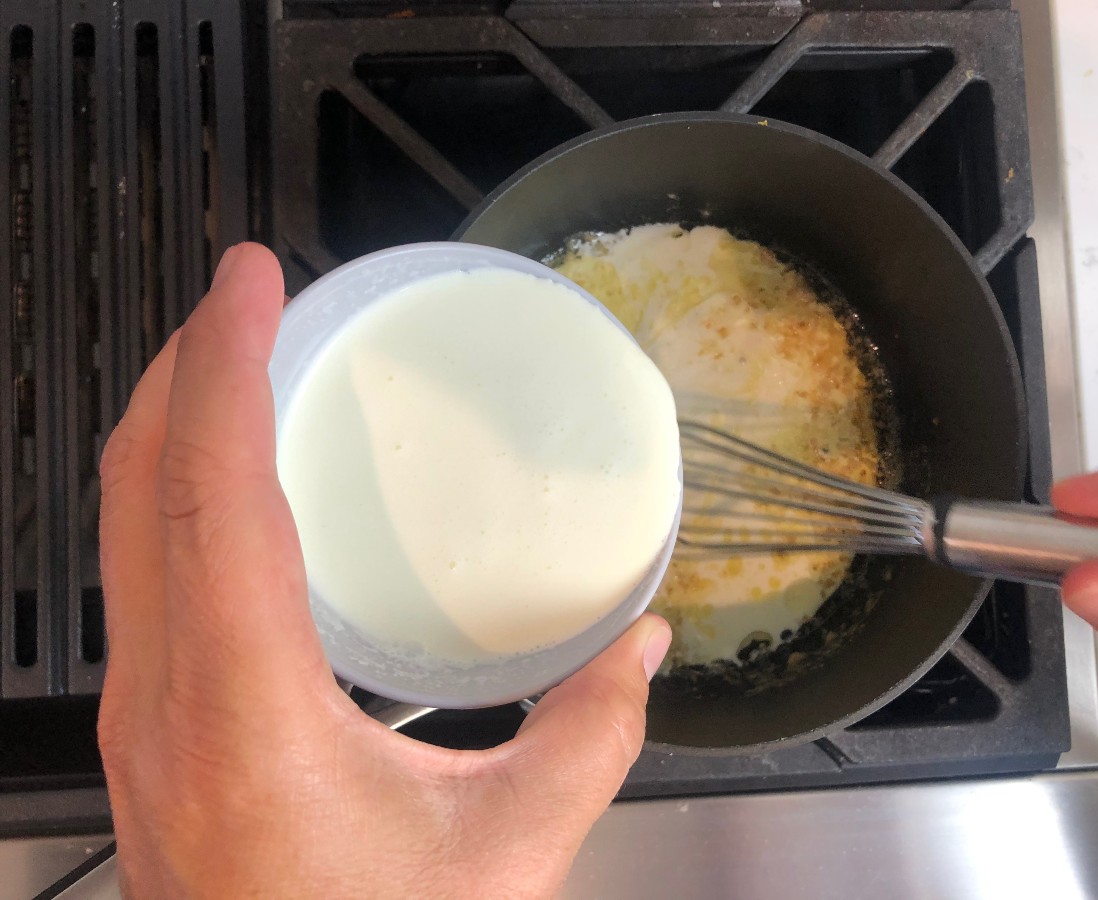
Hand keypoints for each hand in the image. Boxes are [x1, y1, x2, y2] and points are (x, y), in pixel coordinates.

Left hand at [97, 243, 672, 898]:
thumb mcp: (507, 854)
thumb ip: (590, 737)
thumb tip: (641, 648)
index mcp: (244, 711)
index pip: (208, 494)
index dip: (224, 365)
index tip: (249, 279)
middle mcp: (164, 703)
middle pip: (137, 485)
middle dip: (185, 364)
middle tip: (249, 295)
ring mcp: (140, 720)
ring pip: (123, 528)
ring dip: (171, 425)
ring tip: (238, 365)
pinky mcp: (150, 734)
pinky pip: (137, 576)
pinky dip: (172, 493)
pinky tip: (232, 490)